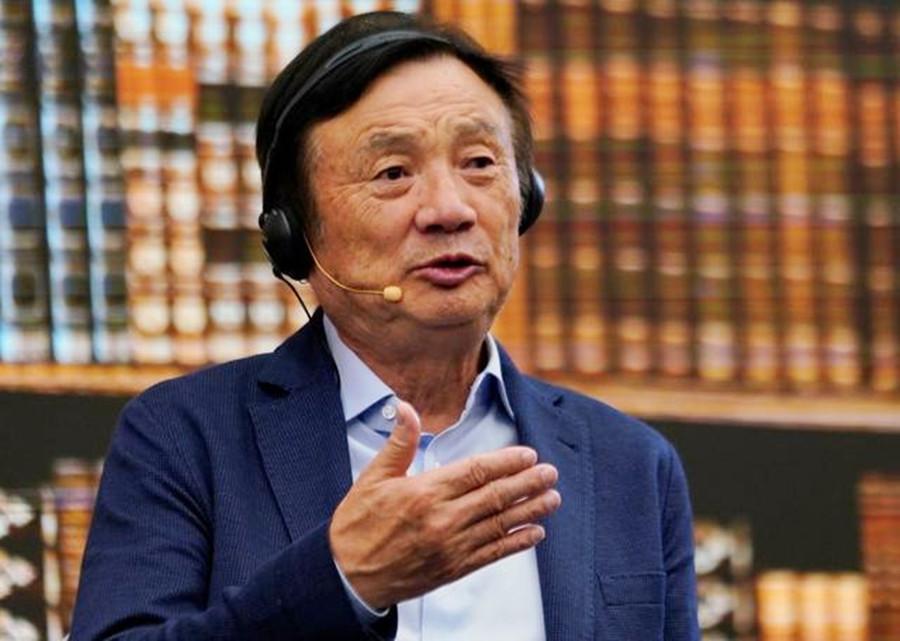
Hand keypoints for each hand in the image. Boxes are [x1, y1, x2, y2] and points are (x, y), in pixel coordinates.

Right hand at [328, 400, 560, 609]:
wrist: (347, 577)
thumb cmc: (358, 524)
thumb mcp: (372, 477)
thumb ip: (398, 443)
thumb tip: (405, 407)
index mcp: (425, 492)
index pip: (476, 471)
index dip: (506, 462)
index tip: (528, 455)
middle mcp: (442, 520)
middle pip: (495, 496)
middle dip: (527, 483)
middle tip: (550, 473)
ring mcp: (450, 547)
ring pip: (500, 525)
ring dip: (530, 510)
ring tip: (552, 498)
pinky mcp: (453, 569)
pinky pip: (492, 554)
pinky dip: (516, 543)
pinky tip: (534, 533)